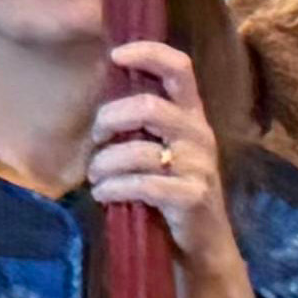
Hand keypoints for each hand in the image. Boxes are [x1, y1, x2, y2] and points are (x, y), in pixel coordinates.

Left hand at [88, 41, 236, 276]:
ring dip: (104, 164)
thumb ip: (142, 124)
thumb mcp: (163, 149)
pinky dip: (114, 189)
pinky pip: (143, 185)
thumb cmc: (172, 189)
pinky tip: (103, 195)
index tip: (115, 55)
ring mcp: (199, 166)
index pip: (180, 68)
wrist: (203, 244)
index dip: (149, 53)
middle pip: (149, 107)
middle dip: (109, 119)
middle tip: (96, 138)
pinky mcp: (192, 197)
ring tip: (94, 177)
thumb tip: (99, 102)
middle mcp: (199, 134)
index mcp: (192, 115)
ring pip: (138, 151)